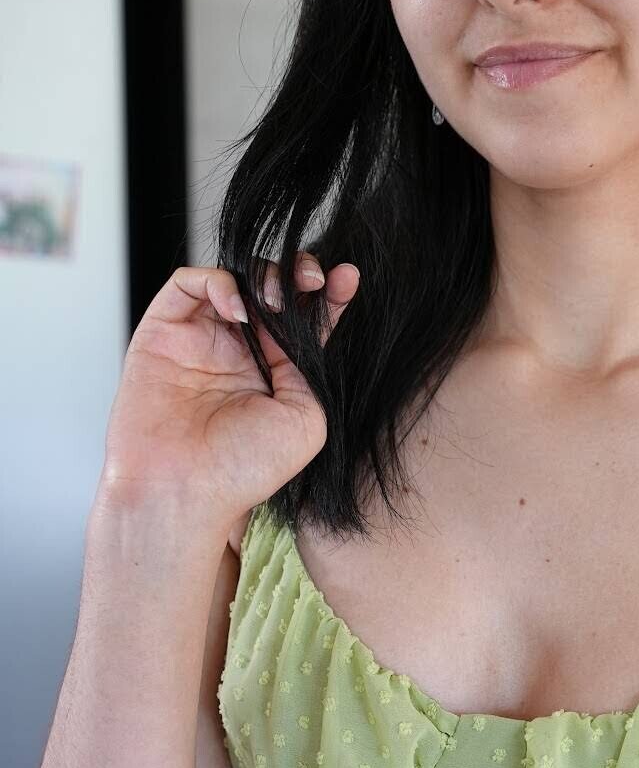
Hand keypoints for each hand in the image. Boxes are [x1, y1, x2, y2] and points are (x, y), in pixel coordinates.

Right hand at [98, 253, 359, 521]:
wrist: (184, 492)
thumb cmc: (241, 471)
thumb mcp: (306, 419)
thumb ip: (310, 367)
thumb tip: (300, 323)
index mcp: (273, 373)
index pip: (302, 320)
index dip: (326, 295)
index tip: (347, 279)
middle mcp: (236, 352)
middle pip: (269, 291)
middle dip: (295, 275)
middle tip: (311, 278)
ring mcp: (199, 340)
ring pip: (232, 280)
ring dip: (259, 276)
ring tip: (273, 298)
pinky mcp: (163, 332)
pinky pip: (187, 283)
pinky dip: (216, 282)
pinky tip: (236, 308)